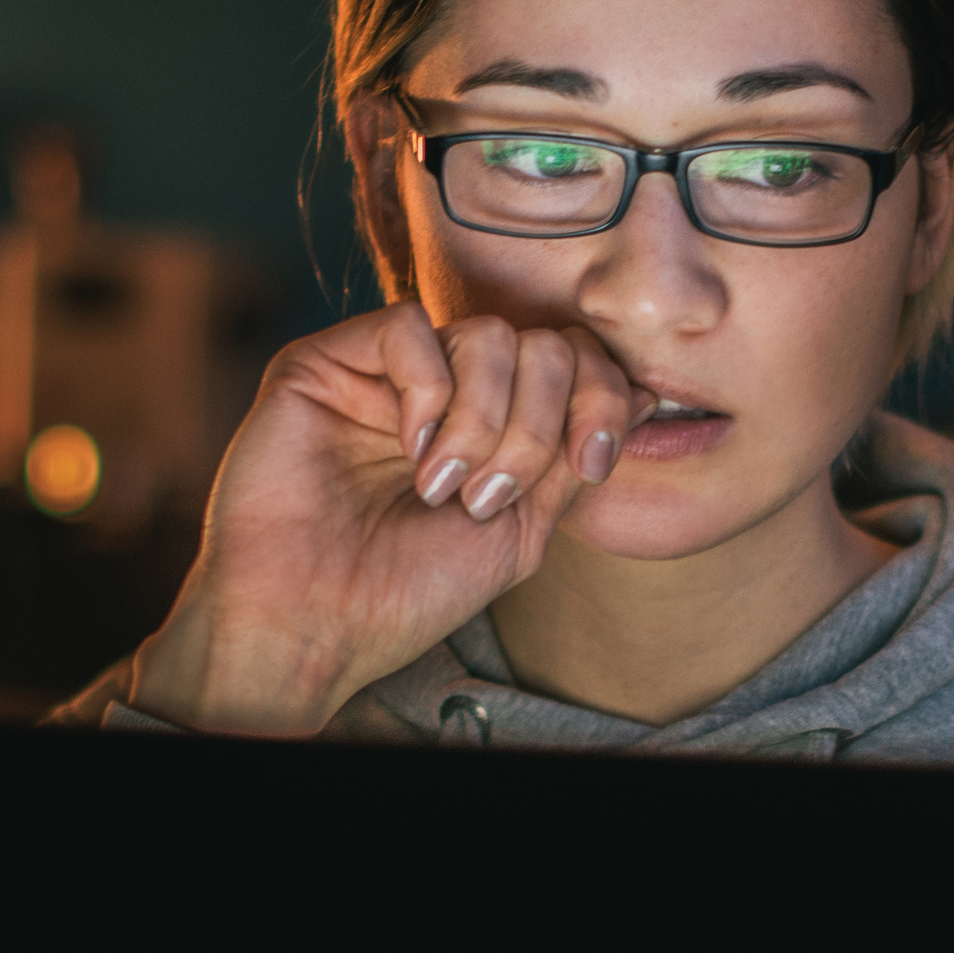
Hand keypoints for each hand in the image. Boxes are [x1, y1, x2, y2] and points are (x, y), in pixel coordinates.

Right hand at [126, 303, 646, 733]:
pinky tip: (413, 448)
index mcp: (490, 423)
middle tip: (489, 498)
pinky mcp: (324, 363)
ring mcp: (384, 373)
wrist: (314, 626)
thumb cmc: (404, 593)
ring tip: (443, 486)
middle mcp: (442, 389)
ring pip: (486, 334)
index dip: (599, 400)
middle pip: (542, 346)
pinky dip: (430, 391)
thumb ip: (571, 460)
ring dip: (485, 421)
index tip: (592, 465)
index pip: (574, 361)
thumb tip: (639, 393)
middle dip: (538, 427)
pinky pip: (409, 326)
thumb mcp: (521, 532)